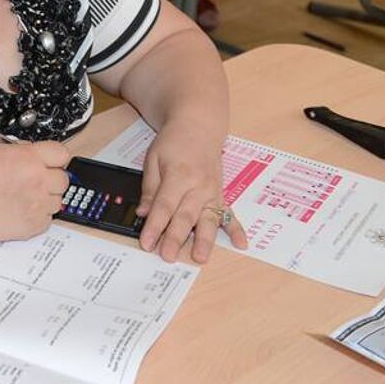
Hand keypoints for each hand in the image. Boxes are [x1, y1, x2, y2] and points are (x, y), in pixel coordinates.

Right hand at [0, 140, 71, 243]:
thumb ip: (21, 150)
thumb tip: (35, 153)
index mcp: (29, 159)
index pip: (62, 153)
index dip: (54, 157)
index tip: (49, 161)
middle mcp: (38, 182)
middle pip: (63, 178)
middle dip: (50, 177)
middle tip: (33, 179)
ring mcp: (39, 205)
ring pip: (58, 200)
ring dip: (46, 197)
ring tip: (24, 196)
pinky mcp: (35, 225)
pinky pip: (48, 218)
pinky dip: (38, 214)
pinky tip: (21, 209)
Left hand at [137, 121, 246, 262]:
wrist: (199, 127)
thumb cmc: (174, 142)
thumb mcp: (153, 159)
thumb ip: (150, 189)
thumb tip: (143, 213)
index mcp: (178, 175)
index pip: (164, 206)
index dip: (154, 226)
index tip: (147, 243)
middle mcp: (199, 185)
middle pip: (185, 216)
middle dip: (176, 237)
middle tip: (168, 256)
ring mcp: (213, 192)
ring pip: (208, 219)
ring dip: (205, 239)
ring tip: (201, 256)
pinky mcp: (221, 195)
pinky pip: (230, 214)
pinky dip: (237, 229)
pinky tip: (241, 244)